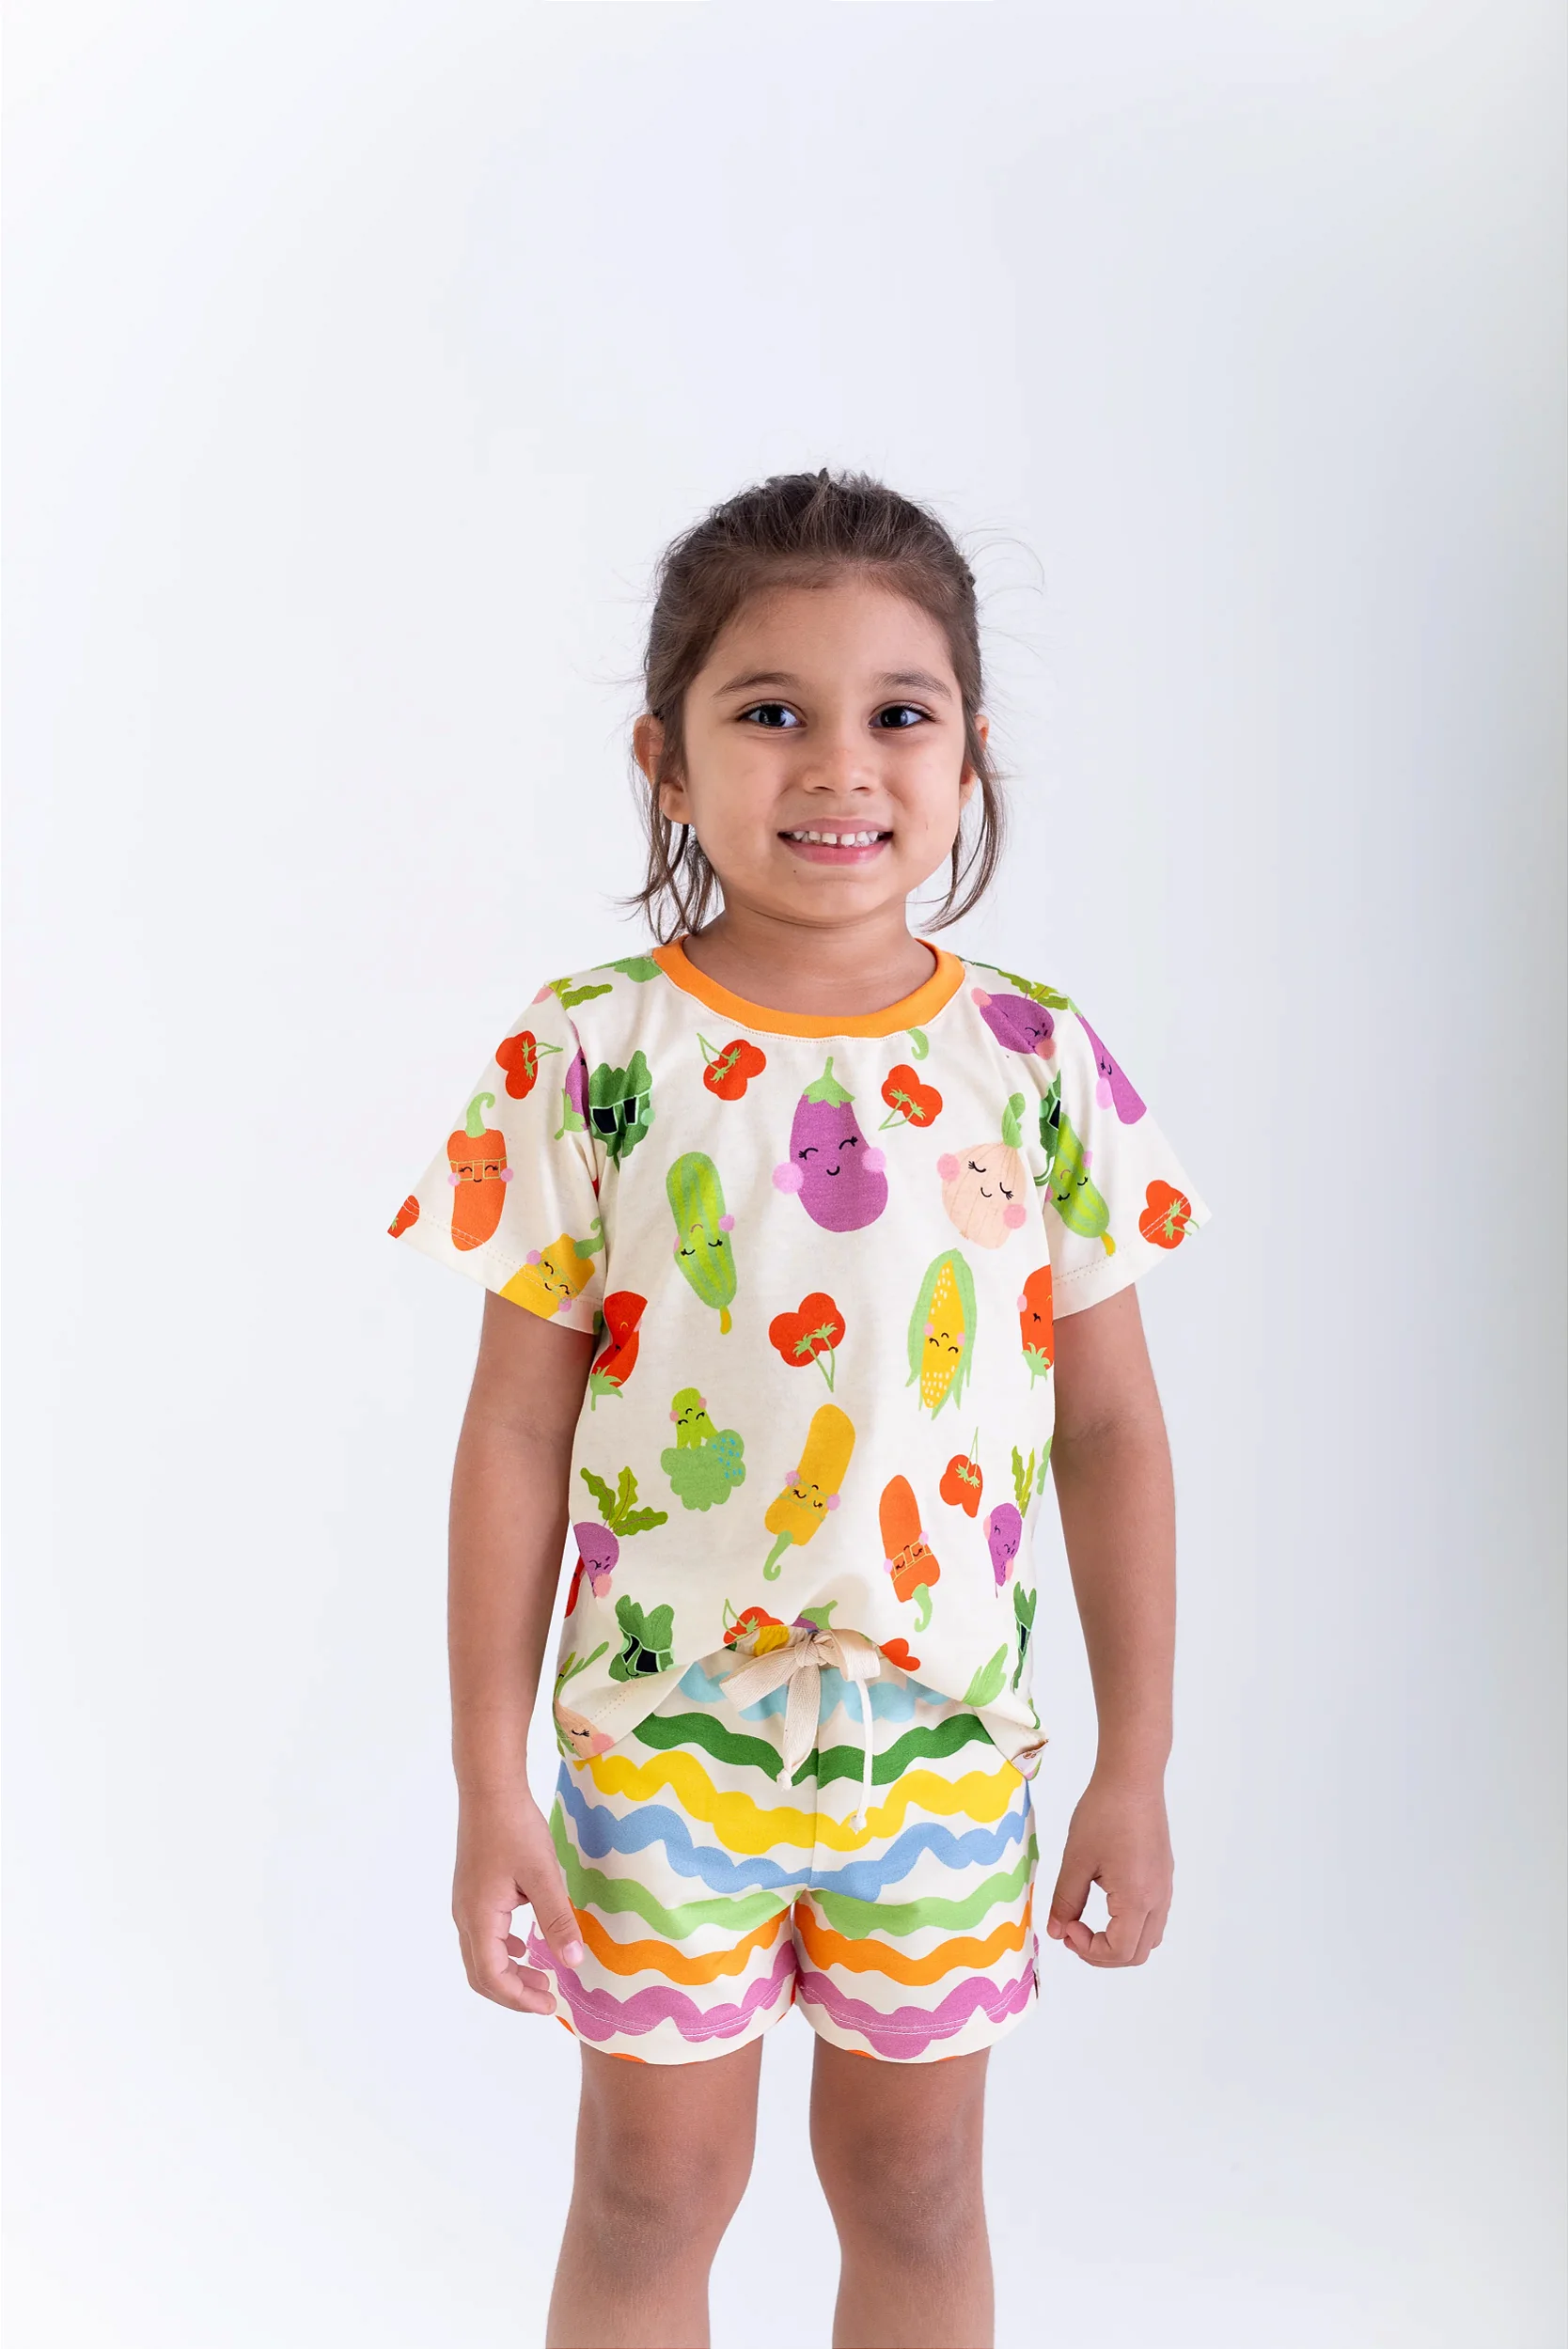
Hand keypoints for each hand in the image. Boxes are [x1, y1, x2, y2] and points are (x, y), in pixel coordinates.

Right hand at [453, 1792, 584, 2011]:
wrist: (489, 1789)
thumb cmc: (516, 1829)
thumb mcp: (543, 1876)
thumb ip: (557, 1920)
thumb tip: (573, 1962)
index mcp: (480, 1917)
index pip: (492, 1976)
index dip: (519, 1997)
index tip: (550, 2005)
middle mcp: (465, 1916)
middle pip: (481, 1973)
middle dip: (513, 1992)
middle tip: (547, 1998)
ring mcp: (465, 1904)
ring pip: (480, 1955)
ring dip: (507, 1972)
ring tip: (540, 1975)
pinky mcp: (472, 1892)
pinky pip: (482, 1935)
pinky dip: (502, 1950)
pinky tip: (523, 1943)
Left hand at [1046, 1773, 1171, 1966]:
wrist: (1132, 1778)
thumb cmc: (1103, 1814)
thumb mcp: (1076, 1859)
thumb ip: (1066, 1901)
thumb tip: (1056, 1932)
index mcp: (1137, 1899)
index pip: (1119, 1952)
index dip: (1088, 1950)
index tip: (1066, 1927)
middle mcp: (1158, 1899)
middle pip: (1137, 1953)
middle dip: (1102, 1953)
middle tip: (1072, 1932)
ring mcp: (1165, 1887)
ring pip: (1148, 1937)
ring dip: (1118, 1941)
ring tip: (1086, 1921)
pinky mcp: (1163, 1875)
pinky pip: (1153, 1916)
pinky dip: (1129, 1924)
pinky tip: (1106, 1902)